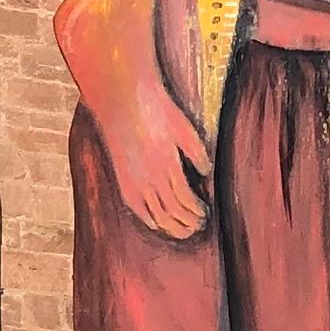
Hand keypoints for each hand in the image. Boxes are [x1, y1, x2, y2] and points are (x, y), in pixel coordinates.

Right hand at [103, 78, 213, 240]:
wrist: (123, 99)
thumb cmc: (157, 109)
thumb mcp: (183, 127)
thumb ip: (196, 152)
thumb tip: (206, 173)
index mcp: (167, 163)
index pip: (184, 198)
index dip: (196, 211)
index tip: (205, 213)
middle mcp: (149, 175)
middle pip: (171, 210)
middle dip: (186, 222)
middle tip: (197, 226)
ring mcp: (134, 178)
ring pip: (154, 213)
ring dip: (171, 226)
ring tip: (183, 231)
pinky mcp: (123, 177)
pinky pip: (135, 207)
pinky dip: (147, 219)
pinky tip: (157, 224)